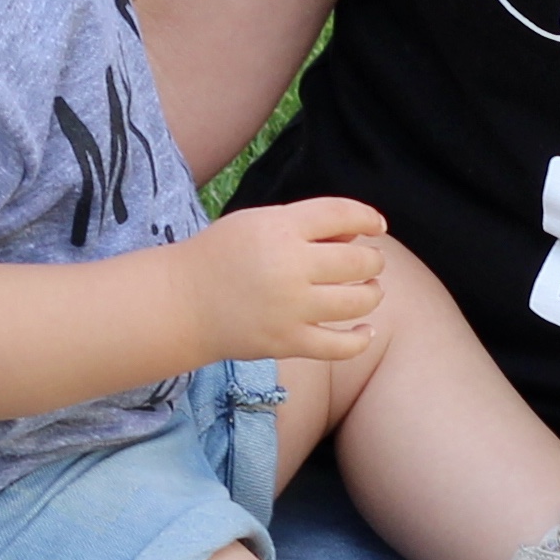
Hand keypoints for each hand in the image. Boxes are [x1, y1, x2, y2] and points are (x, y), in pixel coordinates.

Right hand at [183, 197, 385, 364]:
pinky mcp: (288, 342)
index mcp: (280, 227)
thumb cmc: (221, 256)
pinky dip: (362, 338)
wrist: (182, 302)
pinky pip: (341, 346)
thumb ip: (306, 223)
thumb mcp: (258, 222)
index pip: (342, 213)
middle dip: (372, 260)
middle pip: (358, 260)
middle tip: (369, 263)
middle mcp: (290, 266)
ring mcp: (291, 307)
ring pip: (358, 301)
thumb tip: (358, 233)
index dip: (368, 217)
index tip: (377, 225)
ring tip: (369, 290)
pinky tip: (366, 330)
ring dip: (372, 293)